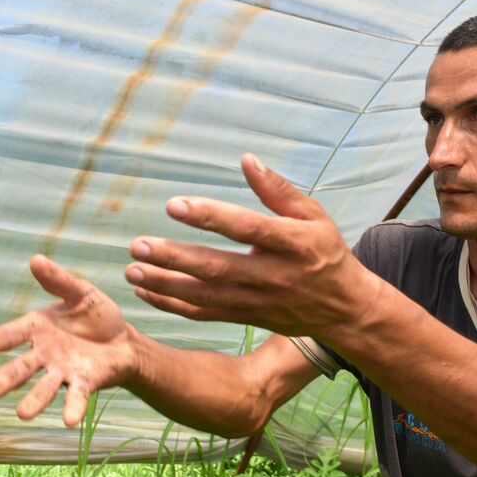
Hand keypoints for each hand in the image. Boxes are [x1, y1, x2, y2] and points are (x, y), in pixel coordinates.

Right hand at [0, 255, 138, 426]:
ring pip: (43, 387)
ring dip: (34, 400)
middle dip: (1, 382)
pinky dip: (72, 407)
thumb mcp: (79, 292)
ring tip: (22, 414)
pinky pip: (76, 396)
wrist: (124, 340)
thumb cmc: (96, 316)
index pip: (8, 335)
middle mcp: (44, 354)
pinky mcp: (84, 382)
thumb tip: (35, 259)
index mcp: (37, 328)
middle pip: (18, 369)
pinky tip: (68, 420)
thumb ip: (58, 281)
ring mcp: (62, 370)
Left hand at [123, 153, 373, 337]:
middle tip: (138, 245)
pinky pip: (205, 315)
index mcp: (292, 243)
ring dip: (165, 285)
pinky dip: (173, 306)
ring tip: (132, 271)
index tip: (173, 205)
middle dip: (174, 258)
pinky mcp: (247, 318)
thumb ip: (277, 190)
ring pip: (205, 296)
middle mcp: (273, 275)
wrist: (344, 308)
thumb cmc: (324, 252)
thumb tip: (246, 159)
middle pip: (217, 267)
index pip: (245, 228)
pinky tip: (146, 293)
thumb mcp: (312, 215)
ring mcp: (257, 301)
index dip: (209, 217)